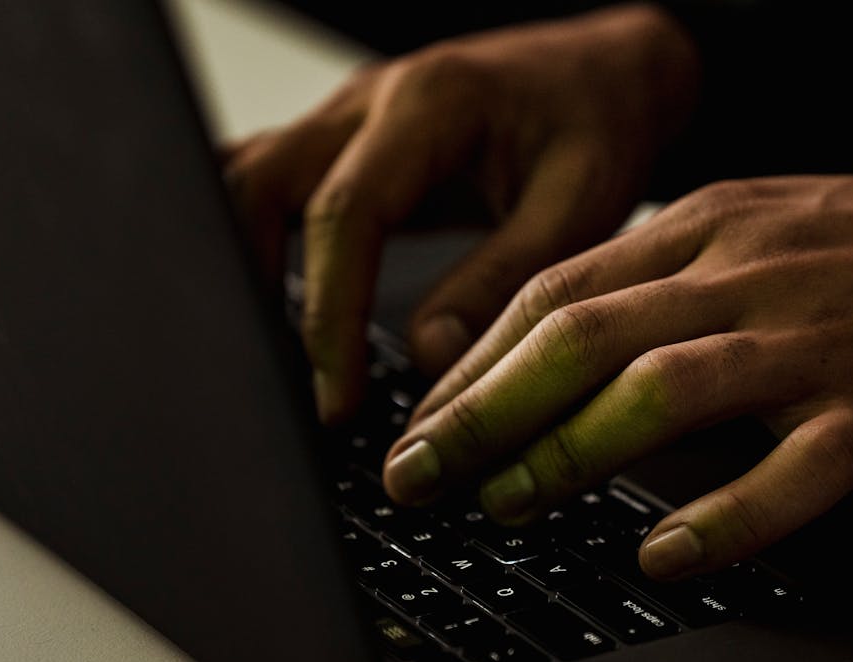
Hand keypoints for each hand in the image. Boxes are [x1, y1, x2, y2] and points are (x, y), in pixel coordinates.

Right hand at [222, 3, 698, 421]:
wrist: (606, 75)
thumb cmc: (600, 125)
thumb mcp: (578, 207)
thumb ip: (504, 280)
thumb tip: (431, 354)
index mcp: (432, 103)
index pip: (344, 213)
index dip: (330, 314)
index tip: (335, 396)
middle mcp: (373, 99)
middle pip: (259, 184)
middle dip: (256, 289)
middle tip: (283, 383)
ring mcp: (351, 117)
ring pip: (250, 180)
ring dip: (246, 264)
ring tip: (270, 356)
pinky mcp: (349, 143)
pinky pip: (275, 183)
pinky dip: (258, 242)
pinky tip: (271, 304)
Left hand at [382, 175, 852, 578]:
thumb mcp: (771, 229)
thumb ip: (674, 280)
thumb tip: (573, 348)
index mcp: (711, 226)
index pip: (558, 290)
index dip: (474, 361)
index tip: (420, 419)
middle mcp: (746, 274)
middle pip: (582, 336)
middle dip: (483, 410)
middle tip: (420, 474)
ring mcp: (813, 341)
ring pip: (662, 390)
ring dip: (569, 453)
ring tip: (509, 506)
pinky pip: (789, 470)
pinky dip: (722, 517)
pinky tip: (665, 556)